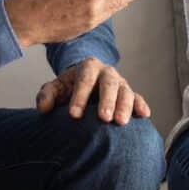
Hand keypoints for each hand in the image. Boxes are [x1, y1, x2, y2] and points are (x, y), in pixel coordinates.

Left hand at [35, 57, 150, 122]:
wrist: (85, 84)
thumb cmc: (69, 88)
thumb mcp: (55, 87)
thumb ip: (47, 95)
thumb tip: (44, 108)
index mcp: (88, 67)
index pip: (85, 79)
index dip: (80, 96)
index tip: (74, 115)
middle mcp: (107, 73)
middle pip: (109, 83)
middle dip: (107, 100)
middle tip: (104, 118)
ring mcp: (120, 83)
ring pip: (126, 91)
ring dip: (125, 106)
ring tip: (121, 122)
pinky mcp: (130, 94)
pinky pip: (137, 98)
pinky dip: (141, 105)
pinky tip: (144, 114)